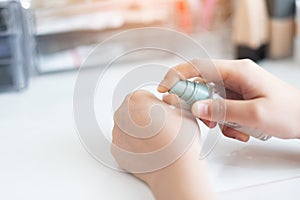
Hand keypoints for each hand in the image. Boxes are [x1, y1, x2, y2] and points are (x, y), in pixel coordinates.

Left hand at [112, 90, 214, 199]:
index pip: (142, 96)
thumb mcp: (184, 109)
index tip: (160, 113)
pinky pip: (124, 142)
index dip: (154, 104)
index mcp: (137, 99)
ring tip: (155, 139)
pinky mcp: (116, 150)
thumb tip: (167, 99)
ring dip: (137, 130)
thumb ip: (172, 99)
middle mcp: (122, 115)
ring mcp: (117, 133)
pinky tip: (147, 148)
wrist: (175, 170)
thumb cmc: (179, 142)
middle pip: (132, 110)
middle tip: (159, 127)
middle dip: (144, 116)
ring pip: (126, 126)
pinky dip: (133, 144)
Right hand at [158, 59, 299, 140]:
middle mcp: (235, 76)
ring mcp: (236, 87)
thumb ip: (223, 111)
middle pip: (202, 84)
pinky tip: (239, 130)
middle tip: (205, 120)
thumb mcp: (255, 114)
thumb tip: (196, 108)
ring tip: (230, 129)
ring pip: (210, 99)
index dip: (178, 75)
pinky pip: (221, 108)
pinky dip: (225, 121)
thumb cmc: (290, 112)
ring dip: (215, 117)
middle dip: (199, 104)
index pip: (199, 67)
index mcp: (238, 71)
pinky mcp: (238, 98)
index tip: (165, 89)